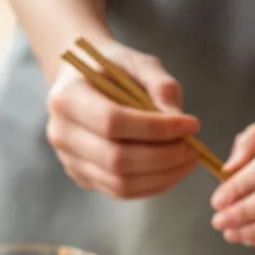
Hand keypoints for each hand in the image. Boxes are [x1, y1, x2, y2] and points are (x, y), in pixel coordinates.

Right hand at [45, 43, 202, 198]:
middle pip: (117, 159)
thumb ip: (161, 85)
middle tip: (193, 149)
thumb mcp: (137, 62)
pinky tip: (172, 171)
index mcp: (67, 97)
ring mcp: (69, 160)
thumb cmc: (111, 69)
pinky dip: (152, 185)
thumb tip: (178, 120)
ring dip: (162, 176)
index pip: (113, 122)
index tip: (191, 124)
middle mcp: (61, 133)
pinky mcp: (82, 177)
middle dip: (163, 157)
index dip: (156, 128)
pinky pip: (121, 192)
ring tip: (187, 160)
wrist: (81, 82)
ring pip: (120, 183)